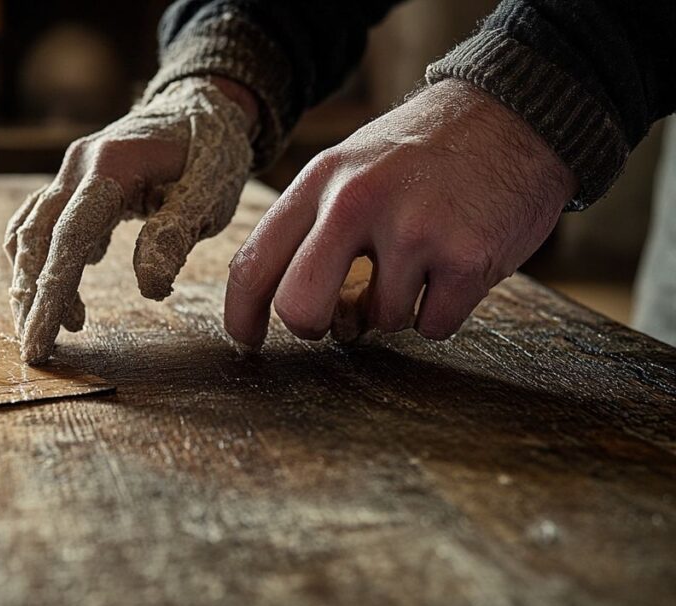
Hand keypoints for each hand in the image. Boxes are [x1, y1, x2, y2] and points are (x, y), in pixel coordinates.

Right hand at [5, 77, 256, 363]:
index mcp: (110, 166)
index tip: (41, 340)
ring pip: (30, 232)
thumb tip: (149, 288)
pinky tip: (65, 293)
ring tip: (49, 328)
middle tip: (35, 351)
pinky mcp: (73, 183)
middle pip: (37, 239)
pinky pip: (40, 222)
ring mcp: (70, 172)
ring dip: (32, 282)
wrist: (201, 105)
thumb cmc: (211, 151)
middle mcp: (77, 166)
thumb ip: (177, 233)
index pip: (68, 239)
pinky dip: (41, 260)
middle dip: (32, 300)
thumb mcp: (210, 191)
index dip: (51, 294)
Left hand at [224, 79, 578, 348]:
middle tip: (336, 318)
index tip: (247, 339)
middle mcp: (357, 204)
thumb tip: (280, 300)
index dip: (242, 314)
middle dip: (312, 328)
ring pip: (379, 323)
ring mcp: (413, 232)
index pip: (255, 262)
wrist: (518, 113)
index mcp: (321, 181)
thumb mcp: (352, 163)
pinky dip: (442, 311)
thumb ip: (314, 223)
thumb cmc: (425, 151)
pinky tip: (453, 268)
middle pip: (299, 309)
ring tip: (421, 260)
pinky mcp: (465, 259)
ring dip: (397, 308)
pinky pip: (433, 326)